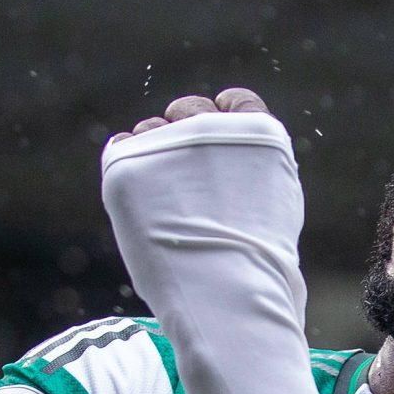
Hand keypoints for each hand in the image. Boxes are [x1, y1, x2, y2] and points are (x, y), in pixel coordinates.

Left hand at [99, 86, 303, 318]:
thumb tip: (228, 166)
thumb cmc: (257, 266)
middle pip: (187, 109)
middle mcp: (212, 127)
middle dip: (181, 133)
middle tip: (179, 176)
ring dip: (151, 153)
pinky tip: (139, 199)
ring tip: (161, 202)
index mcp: (257, 132)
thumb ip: (251, 171)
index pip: (235, 102)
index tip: (213, 138)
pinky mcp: (128, 166)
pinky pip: (120, 149)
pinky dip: (125, 169)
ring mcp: (169, 144)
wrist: (228, 291)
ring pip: (150, 130)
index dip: (222, 116)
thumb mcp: (273, 204)